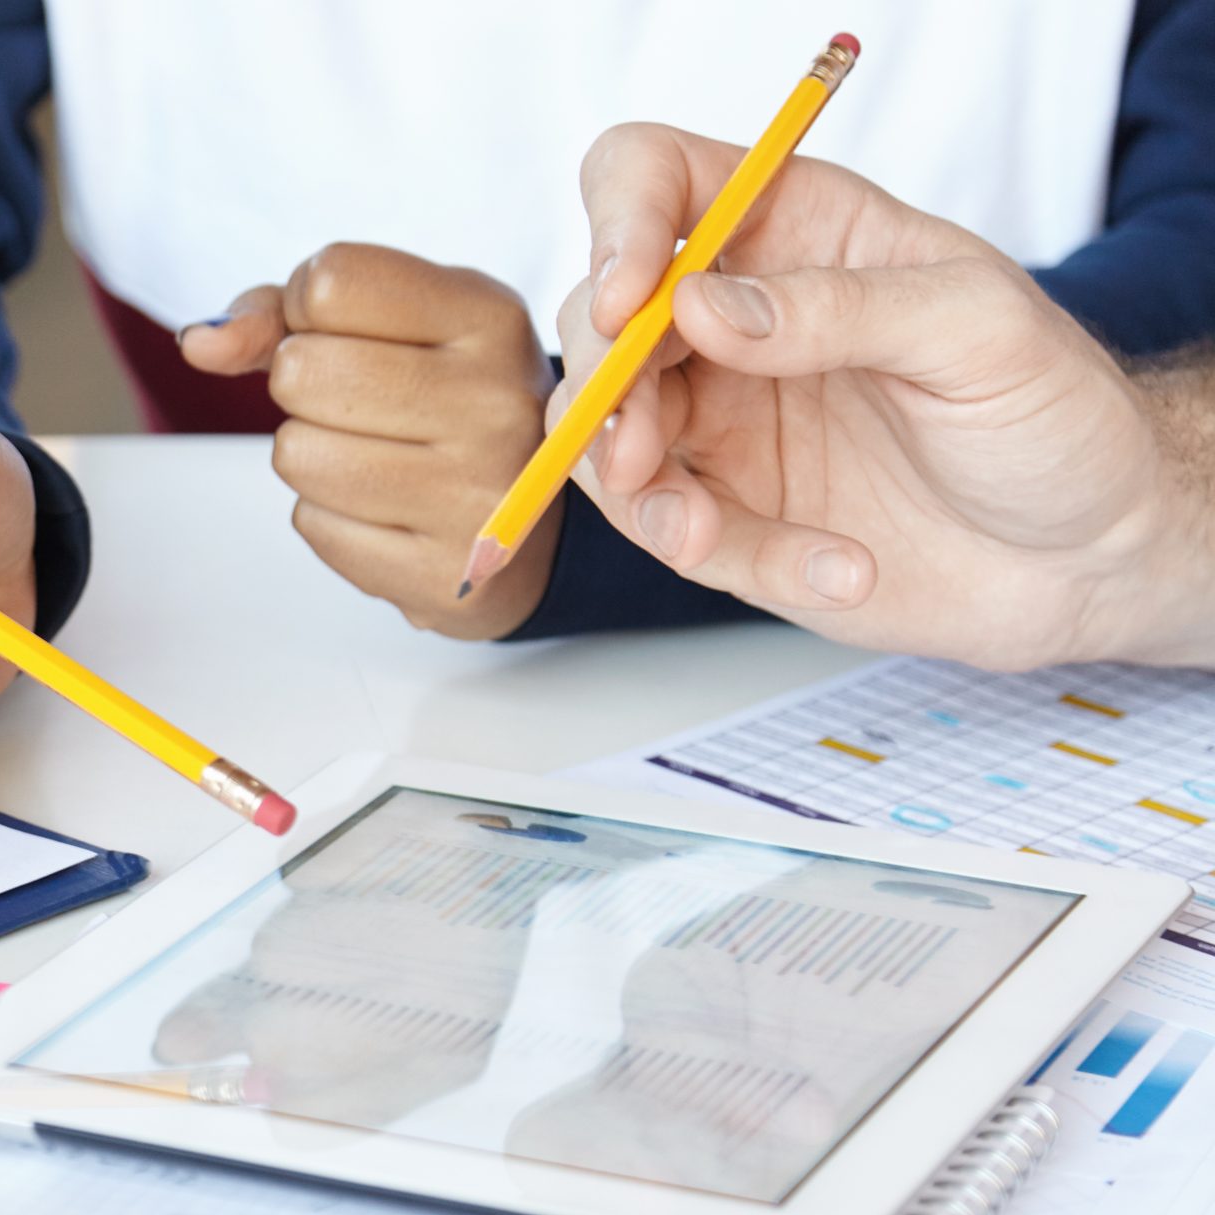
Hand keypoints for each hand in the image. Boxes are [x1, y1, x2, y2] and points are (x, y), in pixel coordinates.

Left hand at [182, 243, 560, 638]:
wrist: (522, 523)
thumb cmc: (438, 401)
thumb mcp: (388, 326)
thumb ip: (280, 315)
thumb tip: (199, 344)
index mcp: (489, 318)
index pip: (329, 282)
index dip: (305, 309)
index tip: (348, 333)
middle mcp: (494, 403)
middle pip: (299, 370)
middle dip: (303, 387)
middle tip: (362, 406)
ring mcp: (476, 497)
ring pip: (296, 453)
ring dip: (311, 455)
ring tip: (376, 458)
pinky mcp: (442, 575)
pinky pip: (313, 525)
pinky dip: (330, 517)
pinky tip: (387, 511)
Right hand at [560, 122, 1213, 668]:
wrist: (1088, 554)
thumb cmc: (1054, 415)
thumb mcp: (978, 332)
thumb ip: (842, 307)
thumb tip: (698, 305)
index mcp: (796, 228)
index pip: (653, 179)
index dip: (616, 225)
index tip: (627, 303)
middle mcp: (735, 316)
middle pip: (595, 320)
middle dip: (601, 390)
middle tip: (639, 453)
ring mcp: (718, 415)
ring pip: (596, 434)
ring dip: (635, 493)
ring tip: (705, 538)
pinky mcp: (722, 509)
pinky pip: (668, 528)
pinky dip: (727, 556)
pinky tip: (836, 567)